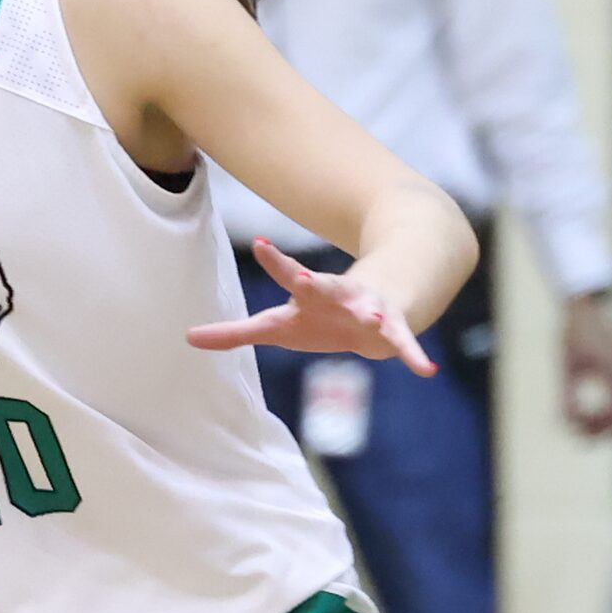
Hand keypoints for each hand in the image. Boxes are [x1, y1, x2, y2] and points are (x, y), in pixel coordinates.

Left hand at [186, 240, 435, 376]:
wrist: (379, 311)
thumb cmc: (319, 320)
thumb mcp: (278, 326)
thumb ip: (235, 333)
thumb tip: (187, 338)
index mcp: (307, 295)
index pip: (287, 274)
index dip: (276, 261)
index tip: (262, 243)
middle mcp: (338, 296)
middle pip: (325, 288)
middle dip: (316, 284)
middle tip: (304, 279)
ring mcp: (368, 309)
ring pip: (369, 310)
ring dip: (371, 315)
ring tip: (375, 319)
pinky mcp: (393, 328)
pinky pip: (404, 342)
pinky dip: (413, 355)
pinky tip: (425, 369)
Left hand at [560, 291, 611, 436]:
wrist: (586, 312)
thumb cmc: (572, 338)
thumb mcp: (566, 369)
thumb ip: (567, 398)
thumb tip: (565, 425)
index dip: (598, 432)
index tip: (575, 435)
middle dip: (604, 431)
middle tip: (578, 436)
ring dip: (609, 423)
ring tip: (581, 424)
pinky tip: (591, 413)